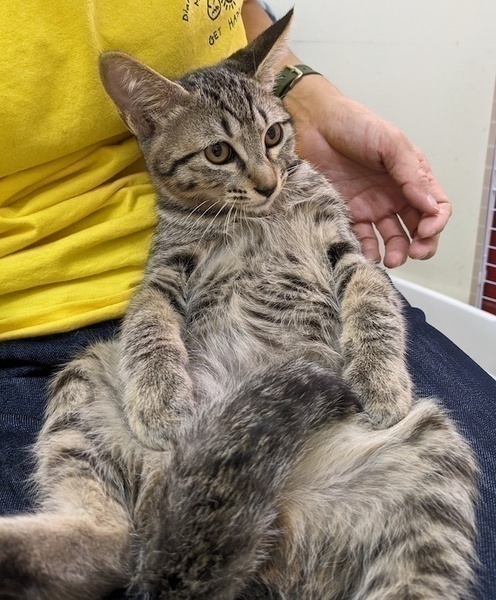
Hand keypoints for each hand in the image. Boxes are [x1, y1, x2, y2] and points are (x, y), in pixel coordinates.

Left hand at [283, 75, 451, 267]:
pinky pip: (361, 239)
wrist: (313, 124)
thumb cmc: (354, 124)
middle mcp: (394, 195)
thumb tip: (430, 207)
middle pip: (416, 229)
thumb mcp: (391, 143)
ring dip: (395, 253)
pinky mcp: (347, 214)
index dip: (436, 223)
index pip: (435, 207)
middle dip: (420, 245)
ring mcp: (371, 207)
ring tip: (390, 260)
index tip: (425, 231)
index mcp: (412, 177)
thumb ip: (411, 174)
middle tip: (414, 254)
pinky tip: (366, 256)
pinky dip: (367, 251)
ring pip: (391, 239)